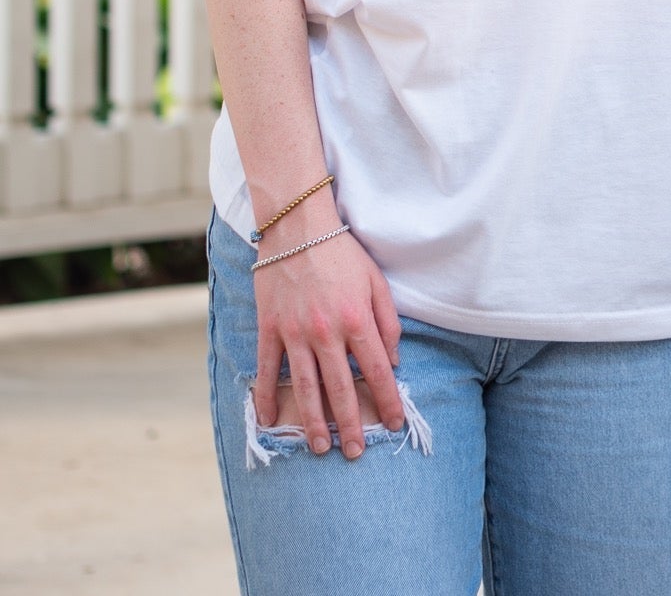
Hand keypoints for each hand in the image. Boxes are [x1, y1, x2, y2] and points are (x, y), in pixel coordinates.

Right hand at [252, 210, 405, 459]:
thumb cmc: (341, 252)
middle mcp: (326, 331)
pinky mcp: (270, 328)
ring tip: (321, 447)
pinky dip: (266, 398)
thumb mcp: (376, 280)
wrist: (297, 225)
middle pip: (341, 389)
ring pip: (305, 388)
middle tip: (355, 453)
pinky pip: (267, 370)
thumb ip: (387, 321)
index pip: (377, 370)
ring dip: (314, 422)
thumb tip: (394, 360)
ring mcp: (294, 332)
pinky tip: (270, 421)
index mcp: (356, 318)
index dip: (388, 400)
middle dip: (351, 424)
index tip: (393, 423)